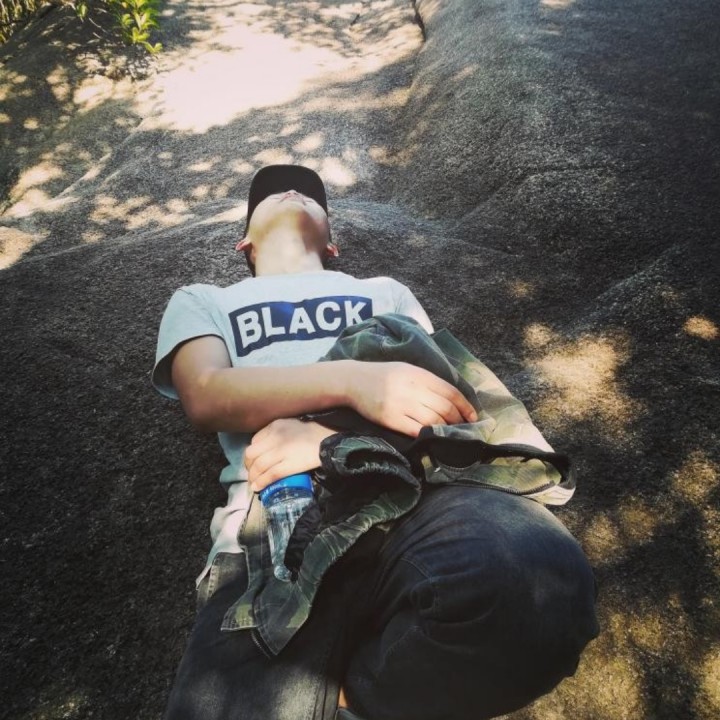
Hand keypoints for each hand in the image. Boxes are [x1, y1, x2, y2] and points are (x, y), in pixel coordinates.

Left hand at [244, 418, 334, 492]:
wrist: (330, 441)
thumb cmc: (313, 432)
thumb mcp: (292, 425)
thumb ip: (278, 433)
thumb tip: (266, 449)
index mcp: (276, 425)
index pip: (255, 440)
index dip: (252, 454)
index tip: (254, 461)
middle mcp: (276, 437)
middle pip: (252, 454)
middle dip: (248, 466)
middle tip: (251, 473)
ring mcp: (282, 451)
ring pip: (258, 466)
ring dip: (253, 477)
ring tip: (253, 483)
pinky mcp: (290, 465)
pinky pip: (270, 475)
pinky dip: (261, 482)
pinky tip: (257, 488)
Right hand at [348, 361, 477, 436]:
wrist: (354, 381)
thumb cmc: (384, 375)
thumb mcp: (408, 370)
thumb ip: (428, 382)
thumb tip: (452, 399)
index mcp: (419, 375)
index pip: (450, 392)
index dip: (465, 406)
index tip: (473, 416)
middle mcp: (412, 389)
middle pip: (445, 409)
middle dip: (458, 420)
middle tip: (464, 428)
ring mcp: (401, 405)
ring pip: (433, 421)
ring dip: (446, 430)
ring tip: (451, 434)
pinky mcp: (391, 419)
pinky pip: (416, 430)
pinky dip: (428, 435)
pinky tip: (433, 438)